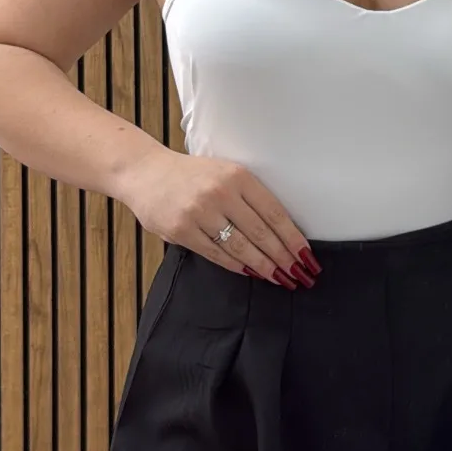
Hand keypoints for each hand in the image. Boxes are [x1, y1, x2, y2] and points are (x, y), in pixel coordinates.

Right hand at [122, 146, 318, 286]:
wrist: (145, 172)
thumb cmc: (192, 175)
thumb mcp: (225, 173)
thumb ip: (248, 198)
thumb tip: (280, 234)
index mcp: (238, 176)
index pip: (275, 213)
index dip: (293, 238)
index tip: (306, 256)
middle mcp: (220, 192)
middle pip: (261, 233)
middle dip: (283, 258)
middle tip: (298, 275)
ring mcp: (199, 212)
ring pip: (241, 247)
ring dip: (263, 266)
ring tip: (278, 278)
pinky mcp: (181, 230)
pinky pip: (215, 254)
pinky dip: (236, 265)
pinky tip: (249, 272)